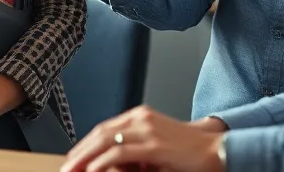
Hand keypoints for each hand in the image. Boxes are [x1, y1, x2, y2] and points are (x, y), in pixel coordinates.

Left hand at [62, 106, 224, 171]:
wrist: (217, 150)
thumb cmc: (189, 152)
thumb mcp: (155, 147)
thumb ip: (134, 151)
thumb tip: (108, 163)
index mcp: (141, 116)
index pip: (104, 128)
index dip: (85, 144)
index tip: (73, 158)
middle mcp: (141, 118)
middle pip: (100, 133)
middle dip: (80, 151)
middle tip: (66, 166)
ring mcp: (147, 130)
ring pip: (105, 140)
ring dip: (85, 157)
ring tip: (73, 170)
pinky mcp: (154, 145)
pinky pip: (120, 153)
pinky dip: (102, 161)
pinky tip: (92, 170)